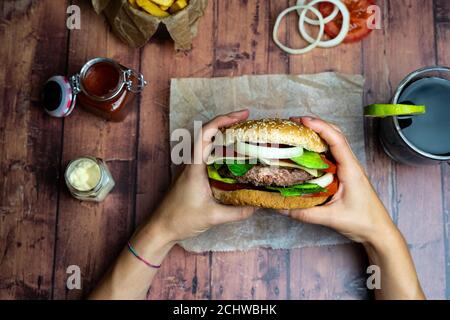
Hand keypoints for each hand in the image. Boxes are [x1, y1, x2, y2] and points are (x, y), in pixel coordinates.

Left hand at [145, 110, 254, 244]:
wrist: (160, 228)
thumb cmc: (181, 220)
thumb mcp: (213, 217)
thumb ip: (237, 212)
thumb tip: (257, 205)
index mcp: (194, 167)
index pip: (206, 134)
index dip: (223, 120)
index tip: (241, 116)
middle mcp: (191, 163)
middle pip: (207, 133)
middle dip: (227, 122)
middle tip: (247, 119)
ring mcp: (190, 168)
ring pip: (206, 143)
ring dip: (222, 134)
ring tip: (242, 132)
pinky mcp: (192, 175)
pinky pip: (206, 155)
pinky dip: (219, 148)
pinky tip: (232, 155)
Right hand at [286, 117, 397, 244]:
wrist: (378, 231)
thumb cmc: (362, 222)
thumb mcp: (331, 218)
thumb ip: (304, 213)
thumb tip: (280, 207)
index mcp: (350, 169)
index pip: (336, 140)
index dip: (320, 127)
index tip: (302, 121)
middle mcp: (350, 165)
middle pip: (335, 135)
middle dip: (316, 125)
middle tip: (294, 123)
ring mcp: (347, 168)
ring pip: (333, 143)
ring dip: (317, 134)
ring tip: (297, 132)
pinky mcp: (344, 174)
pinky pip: (331, 155)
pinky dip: (318, 148)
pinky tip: (305, 151)